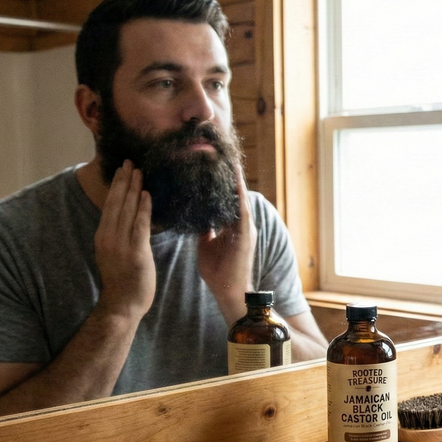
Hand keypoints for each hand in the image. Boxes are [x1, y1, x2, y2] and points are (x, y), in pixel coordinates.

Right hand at [94, 160, 154, 320]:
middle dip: (124, 181)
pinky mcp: (136, 252)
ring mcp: (121, 244)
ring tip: (139, 172)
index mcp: (102, 236)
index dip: (116, 186)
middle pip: (116, 203)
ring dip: (134, 189)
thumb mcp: (114, 252)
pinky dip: (144, 208)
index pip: (109, 205)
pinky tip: (148, 195)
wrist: (122, 303)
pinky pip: (140, 225)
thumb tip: (128, 215)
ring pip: (127, 210)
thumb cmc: (122, 279)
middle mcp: (108, 237)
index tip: (122, 170)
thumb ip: (119, 234)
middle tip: (130, 162)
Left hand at [198, 162, 255, 321]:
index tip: (215, 161)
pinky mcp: (244, 233)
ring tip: (230, 157)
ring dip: (236, 178)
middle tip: (223, 150)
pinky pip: (241, 208)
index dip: (223, 180)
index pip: (227, 197)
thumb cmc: (218, 272)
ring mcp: (245, 227)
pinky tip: (234, 178)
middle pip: (236, 192)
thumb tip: (196, 216)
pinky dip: (238, 192)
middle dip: (231, 173)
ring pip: (240, 196)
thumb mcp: (206, 245)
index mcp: (233, 225)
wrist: (228, 292)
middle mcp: (242, 223)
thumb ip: (205, 229)